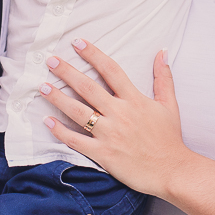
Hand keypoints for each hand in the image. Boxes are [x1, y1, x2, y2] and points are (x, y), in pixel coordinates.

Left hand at [40, 41, 190, 198]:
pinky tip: (47, 122)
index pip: (111, 70)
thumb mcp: (169, 105)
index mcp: (135, 100)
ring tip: (42, 87)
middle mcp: (120, 114)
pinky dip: (61, 131)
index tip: (77, 43)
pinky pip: (77, 141)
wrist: (172, 171)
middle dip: (67, 72)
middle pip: (88, 88)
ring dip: (58, 98)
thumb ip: (164, 78)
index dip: (93, 54)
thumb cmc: (170, 139)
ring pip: (78, 112)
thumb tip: (162, 52)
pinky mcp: (103, 154)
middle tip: (50, 61)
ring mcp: (110, 134)